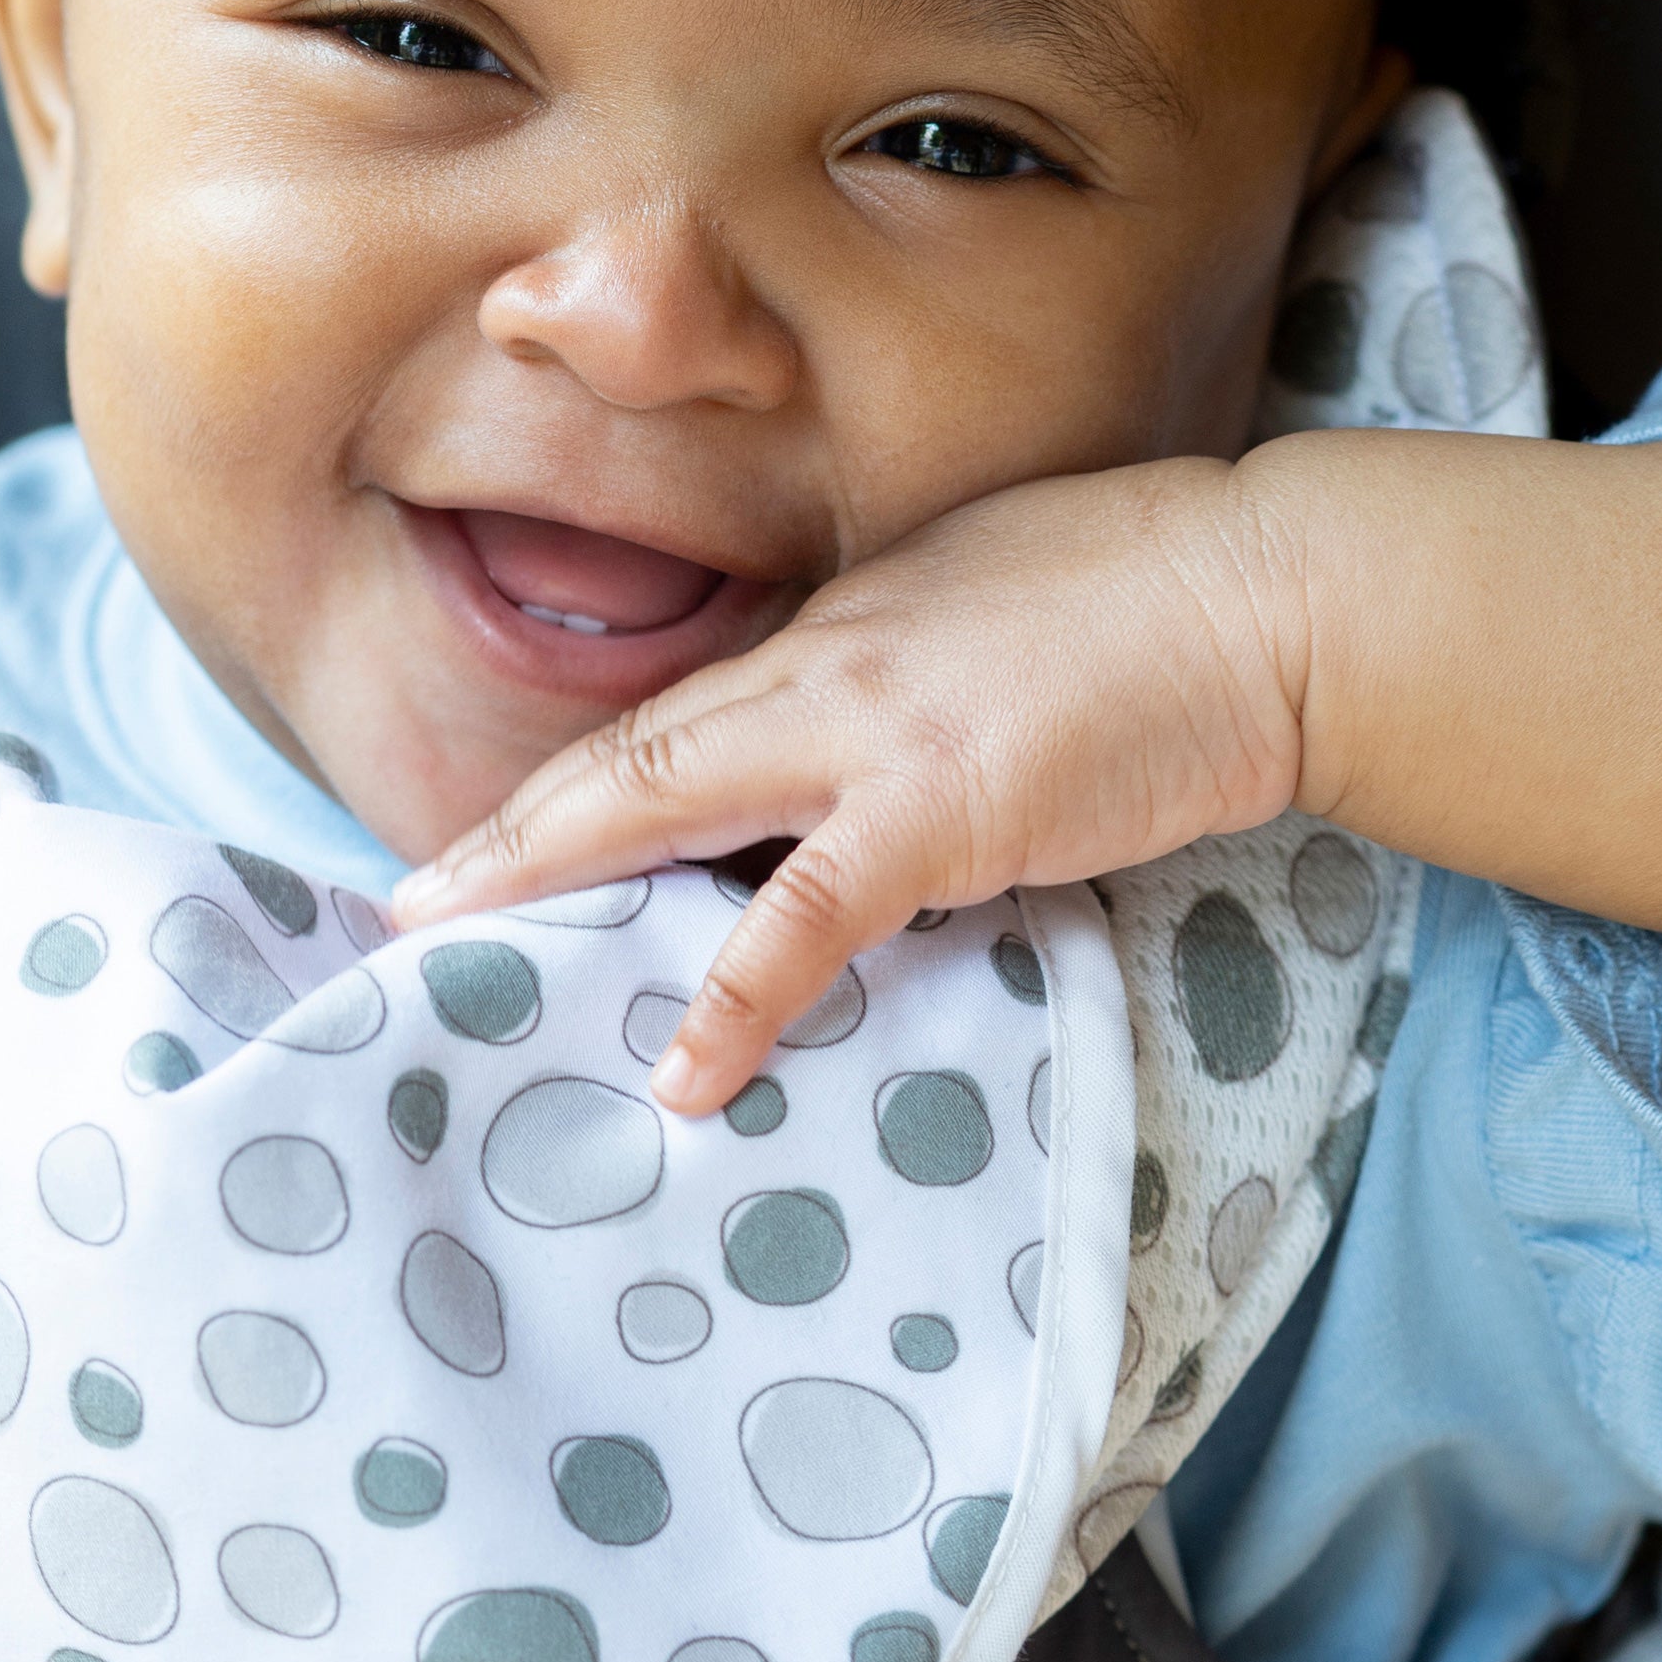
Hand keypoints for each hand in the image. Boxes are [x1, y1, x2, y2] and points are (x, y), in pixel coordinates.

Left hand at [393, 454, 1304, 1111]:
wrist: (1261, 594)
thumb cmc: (1154, 605)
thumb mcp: (992, 624)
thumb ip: (907, 689)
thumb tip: (866, 769)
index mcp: (836, 632)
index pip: (674, 718)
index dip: (571, 786)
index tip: (488, 842)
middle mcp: (821, 669)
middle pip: (623, 757)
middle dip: (503, 835)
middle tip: (400, 908)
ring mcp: (866, 733)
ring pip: (660, 802)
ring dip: (544, 877)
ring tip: (450, 949)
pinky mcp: (937, 808)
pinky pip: (806, 916)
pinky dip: (735, 991)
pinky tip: (683, 1067)